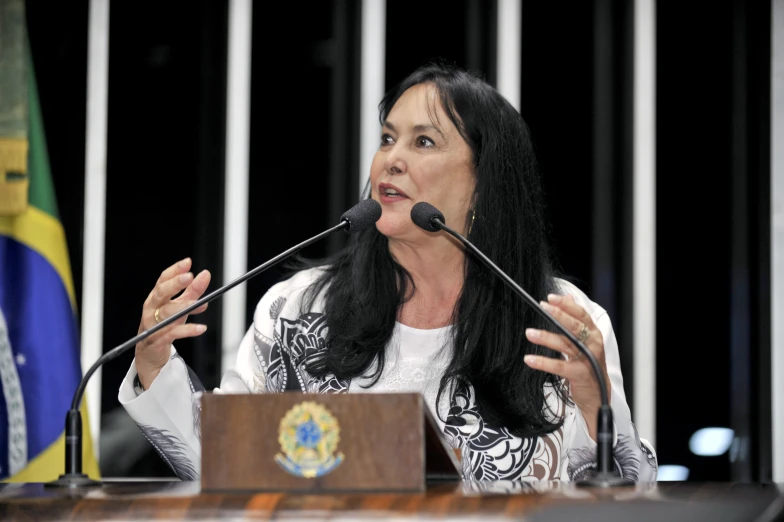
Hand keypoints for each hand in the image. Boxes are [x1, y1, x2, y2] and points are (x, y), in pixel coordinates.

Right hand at [135, 257, 210, 388]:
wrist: (150, 354)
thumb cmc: (165, 326)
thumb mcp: (180, 307)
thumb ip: (192, 292)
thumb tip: (205, 275)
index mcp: (156, 297)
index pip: (163, 280)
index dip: (174, 271)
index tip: (187, 263)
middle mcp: (151, 308)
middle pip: (161, 293)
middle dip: (174, 284)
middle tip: (189, 277)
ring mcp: (152, 324)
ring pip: (165, 313)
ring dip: (182, 306)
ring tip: (198, 303)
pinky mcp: (156, 339)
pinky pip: (172, 333)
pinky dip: (187, 330)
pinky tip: (201, 328)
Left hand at [523, 293, 610, 440]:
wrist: (598, 393)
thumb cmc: (589, 363)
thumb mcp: (585, 339)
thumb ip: (576, 319)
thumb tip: (568, 296)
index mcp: (594, 333)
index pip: (581, 314)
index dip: (566, 305)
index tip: (550, 298)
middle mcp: (592, 344)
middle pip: (575, 327)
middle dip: (558, 316)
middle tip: (542, 308)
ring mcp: (587, 359)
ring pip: (565, 344)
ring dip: (546, 337)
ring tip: (530, 333)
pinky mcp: (579, 374)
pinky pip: (559, 366)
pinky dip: (543, 362)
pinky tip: (530, 359)